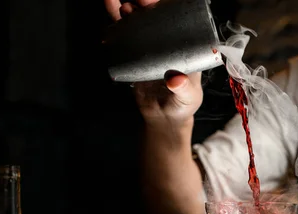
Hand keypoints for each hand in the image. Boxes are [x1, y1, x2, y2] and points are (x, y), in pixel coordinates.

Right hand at [103, 0, 202, 129]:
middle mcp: (167, 43)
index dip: (166, 8)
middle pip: (155, 17)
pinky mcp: (133, 56)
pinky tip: (109, 9)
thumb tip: (175, 80)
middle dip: (145, 5)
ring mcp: (149, 48)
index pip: (177, 21)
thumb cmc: (183, 105)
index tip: (153, 3)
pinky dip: (115, 23)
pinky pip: (123, 37)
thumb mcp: (188, 97)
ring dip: (128, 10)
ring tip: (118, 2)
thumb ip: (183, 89)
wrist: (163, 118)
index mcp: (185, 48)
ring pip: (137, 23)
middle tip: (135, 1)